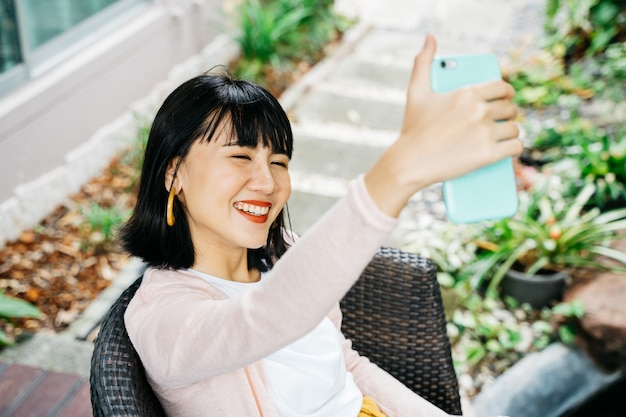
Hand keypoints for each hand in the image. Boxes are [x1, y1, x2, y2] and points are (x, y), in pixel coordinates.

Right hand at [364, 34, 520, 216]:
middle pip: (509, 108)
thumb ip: (423, 62)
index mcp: (467, 93)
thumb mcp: (416, 92)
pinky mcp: (488, 154)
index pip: (501, 87)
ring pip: (514, 128)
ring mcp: (485, 133)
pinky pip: (514, 147)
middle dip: (508, 113)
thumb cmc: (413, 129)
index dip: (507, 92)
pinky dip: (514, 148)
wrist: (409, 163)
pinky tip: (509, 148)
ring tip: (504, 134)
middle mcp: (479, 111)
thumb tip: (430, 38)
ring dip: (511, 131)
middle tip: (502, 119)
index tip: (506, 97)